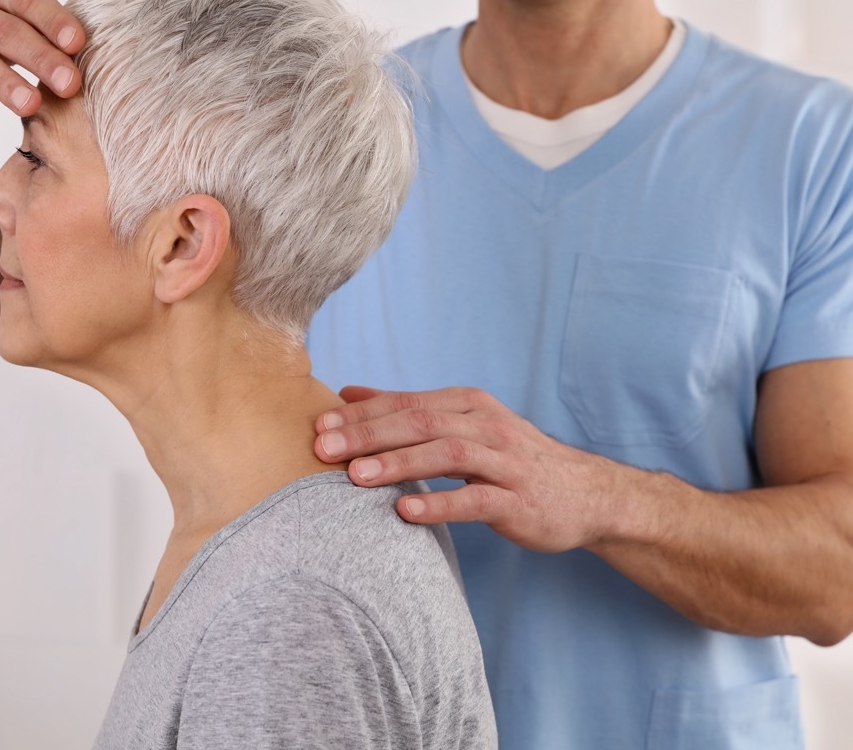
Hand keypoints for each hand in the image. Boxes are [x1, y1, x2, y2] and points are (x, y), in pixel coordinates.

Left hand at [314, 385, 639, 552]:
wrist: (586, 495)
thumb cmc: (511, 460)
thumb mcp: (461, 425)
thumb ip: (406, 409)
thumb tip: (348, 393)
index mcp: (467, 405)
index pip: (406, 402)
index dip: (361, 413)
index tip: (319, 425)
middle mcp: (485, 426)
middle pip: (420, 422)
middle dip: (368, 434)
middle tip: (324, 448)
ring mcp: (505, 462)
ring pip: (446, 455)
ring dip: (398, 463)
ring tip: (356, 476)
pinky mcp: (518, 501)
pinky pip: (476, 500)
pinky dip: (440, 504)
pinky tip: (405, 511)